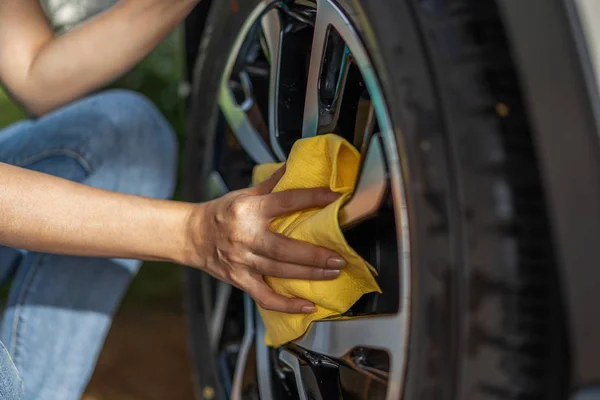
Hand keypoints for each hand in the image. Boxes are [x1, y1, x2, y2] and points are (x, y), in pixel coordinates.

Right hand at [185, 166, 345, 313]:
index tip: (334, 199)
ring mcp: (242, 261)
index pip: (286, 202)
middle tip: (339, 257)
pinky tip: (307, 305)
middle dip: (315, 255)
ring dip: (309, 274)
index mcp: (249, 209)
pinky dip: (286, 304)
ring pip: (279, 272)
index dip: (312, 199)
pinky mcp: (240, 280)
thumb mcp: (244, 193)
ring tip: (332, 272)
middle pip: (284, 248)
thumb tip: (295, 165)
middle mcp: (246, 236)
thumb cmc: (221, 213)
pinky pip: (264, 297)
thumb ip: (272, 184)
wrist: (191, 235)